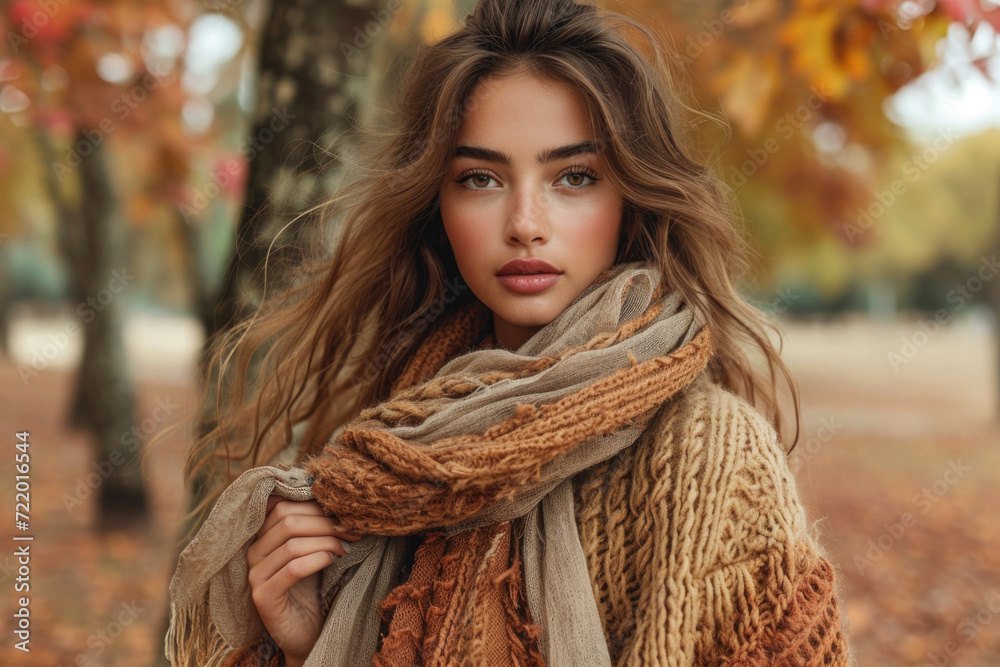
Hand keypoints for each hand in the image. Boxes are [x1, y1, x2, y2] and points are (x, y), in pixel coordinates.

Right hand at [246, 495, 360, 664]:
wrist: (307, 631)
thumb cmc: (313, 587)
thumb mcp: (314, 550)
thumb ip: (315, 528)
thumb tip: (339, 501)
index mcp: (262, 537)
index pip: (284, 507)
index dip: (316, 507)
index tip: (345, 515)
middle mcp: (253, 553)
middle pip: (288, 522)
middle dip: (325, 523)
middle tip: (351, 531)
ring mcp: (255, 575)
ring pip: (292, 544)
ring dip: (327, 542)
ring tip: (346, 547)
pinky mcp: (263, 596)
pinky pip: (293, 569)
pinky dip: (318, 559)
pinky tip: (333, 561)